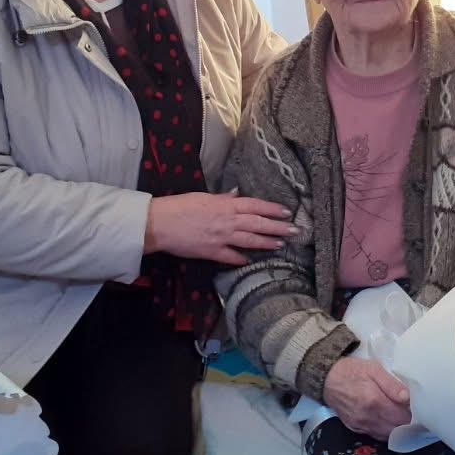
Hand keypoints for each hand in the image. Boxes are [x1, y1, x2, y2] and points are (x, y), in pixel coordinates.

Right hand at [144, 190, 294, 264]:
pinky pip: (231, 257)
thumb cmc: (180, 206)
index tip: (287, 211)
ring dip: (267, 242)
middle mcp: (227, 221)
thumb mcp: (203, 197)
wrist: (160, 223)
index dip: (273, 209)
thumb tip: (236, 194)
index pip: (255, 206)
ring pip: (250, 240)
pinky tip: (251, 261)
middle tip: (294, 230)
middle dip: (278, 227)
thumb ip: (222, 198)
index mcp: (226, 205)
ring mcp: (221, 238)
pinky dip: (242, 259)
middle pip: (258, 223)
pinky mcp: (212, 252)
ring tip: (281, 244)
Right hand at [324, 357, 411, 439]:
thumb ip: (391, 384)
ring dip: (398, 429)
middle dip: (408, 424)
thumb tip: (408, 398)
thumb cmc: (352, 370)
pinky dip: (386, 431)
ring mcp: (360, 425)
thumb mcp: (373, 369)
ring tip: (405, 418)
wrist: (327, 379)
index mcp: (374, 401)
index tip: (421, 409)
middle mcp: (367, 417)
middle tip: (417, 415)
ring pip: (387, 435)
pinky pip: (376, 435)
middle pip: (396, 429)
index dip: (414, 415)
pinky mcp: (355, 428)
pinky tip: (390, 423)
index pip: (402, 417)